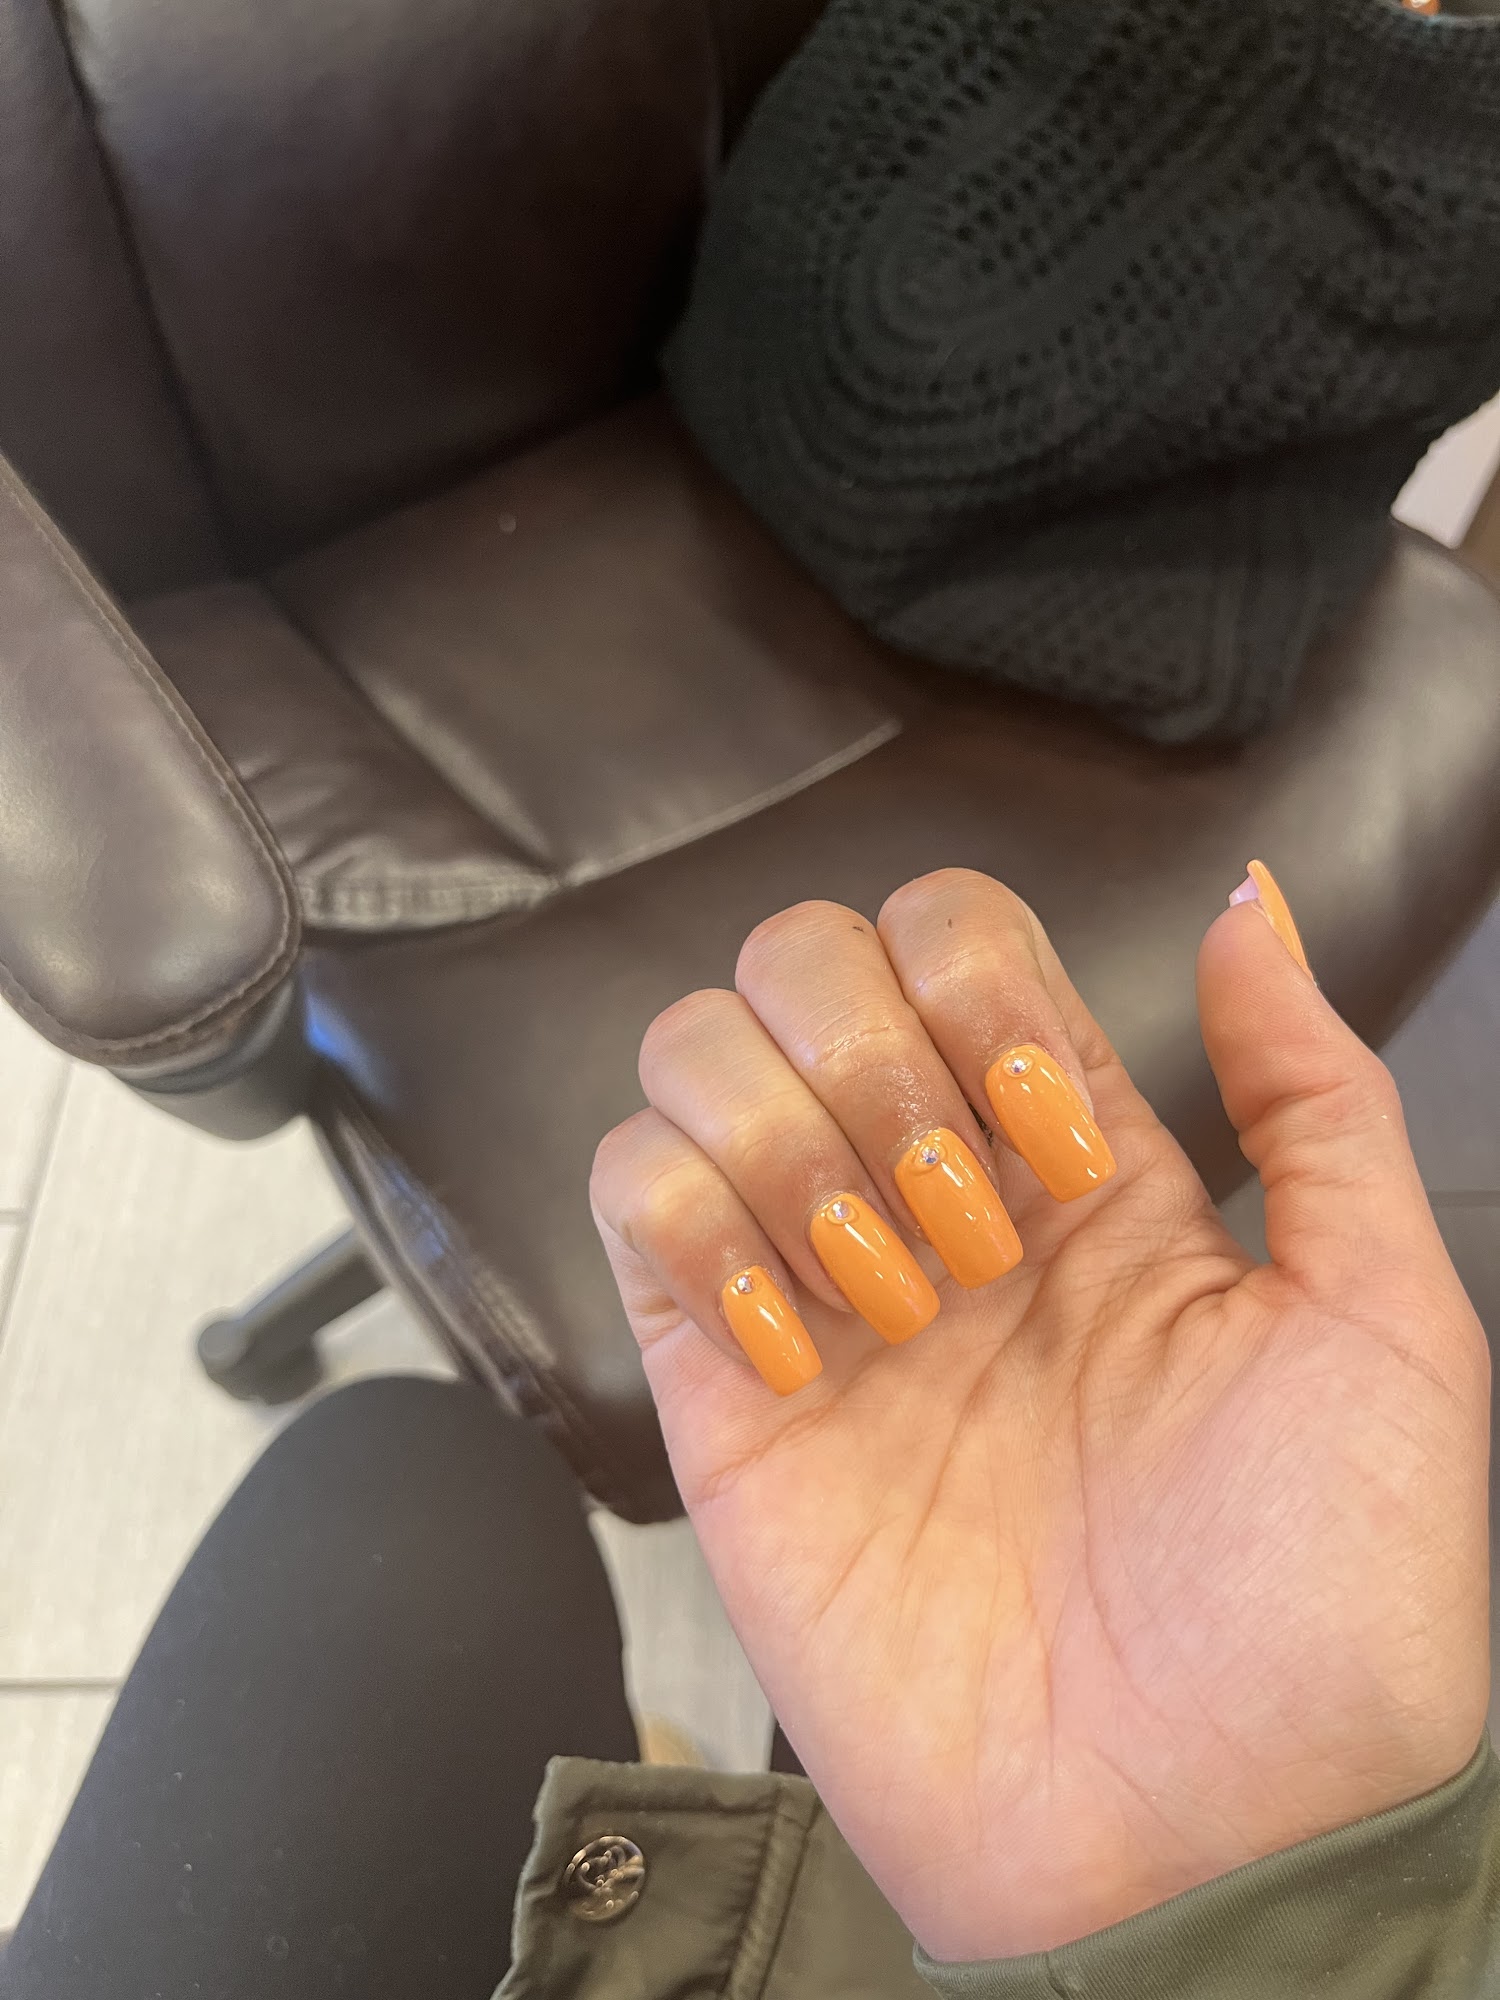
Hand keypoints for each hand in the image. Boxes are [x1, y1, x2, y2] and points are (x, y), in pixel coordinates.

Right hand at [590, 868, 1488, 1960]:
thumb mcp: (1386, 1324)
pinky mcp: (719, 1390)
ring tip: (889, 1294)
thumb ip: (1318, 1092)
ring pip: (694, 1054)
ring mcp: (816, 1287)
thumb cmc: (1324, 1606)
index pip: (960, 940)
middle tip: (968, 1224)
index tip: (1062, 1149)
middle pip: (805, 964)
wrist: (1201, 1842)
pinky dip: (689, 1228)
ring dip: (784, 1139)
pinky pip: (627, 1202)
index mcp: (1086, 1168)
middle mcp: (936, 1200)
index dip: (988, 994)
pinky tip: (796, 1344)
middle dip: (872, 1053)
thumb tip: (1250, 900)